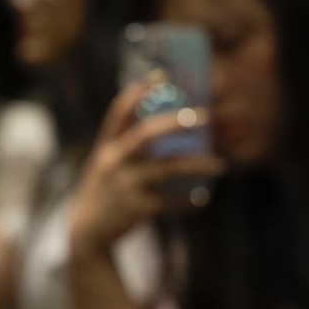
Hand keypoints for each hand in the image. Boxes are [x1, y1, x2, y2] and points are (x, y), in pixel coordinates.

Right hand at [70, 80, 224, 250]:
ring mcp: (125, 183)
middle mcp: (113, 161)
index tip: (158, 76)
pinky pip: (171, 201)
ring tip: (221, 165)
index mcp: (106, 147)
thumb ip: (127, 149)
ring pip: (168, 167)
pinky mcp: (136, 206)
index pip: (118, 112)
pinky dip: (188, 202)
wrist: (87, 232)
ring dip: (198, 165)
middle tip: (204, 116)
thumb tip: (171, 135)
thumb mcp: (106, 166)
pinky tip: (201, 201)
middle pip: (147, 134)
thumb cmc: (105, 193)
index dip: (136, 93)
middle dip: (176, 122)